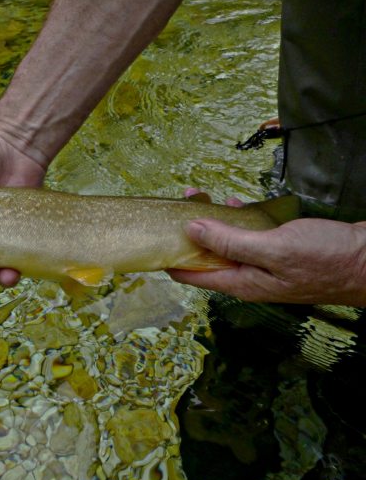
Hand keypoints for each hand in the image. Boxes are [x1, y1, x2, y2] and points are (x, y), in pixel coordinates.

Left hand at [169, 217, 365, 305]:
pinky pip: (249, 235)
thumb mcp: (273, 248)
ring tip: (199, 196)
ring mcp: (264, 264)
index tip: (152, 236)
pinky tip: (234, 203)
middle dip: (189, 230)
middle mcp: (248, 277)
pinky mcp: (280, 251)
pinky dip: (238, 219)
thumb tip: (191, 230)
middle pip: (206, 255)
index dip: (169, 256)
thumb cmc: (327, 259)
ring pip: (227, 242)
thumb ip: (230, 241)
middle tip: (179, 203)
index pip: (192, 274)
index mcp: (241, 283)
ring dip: (212, 220)